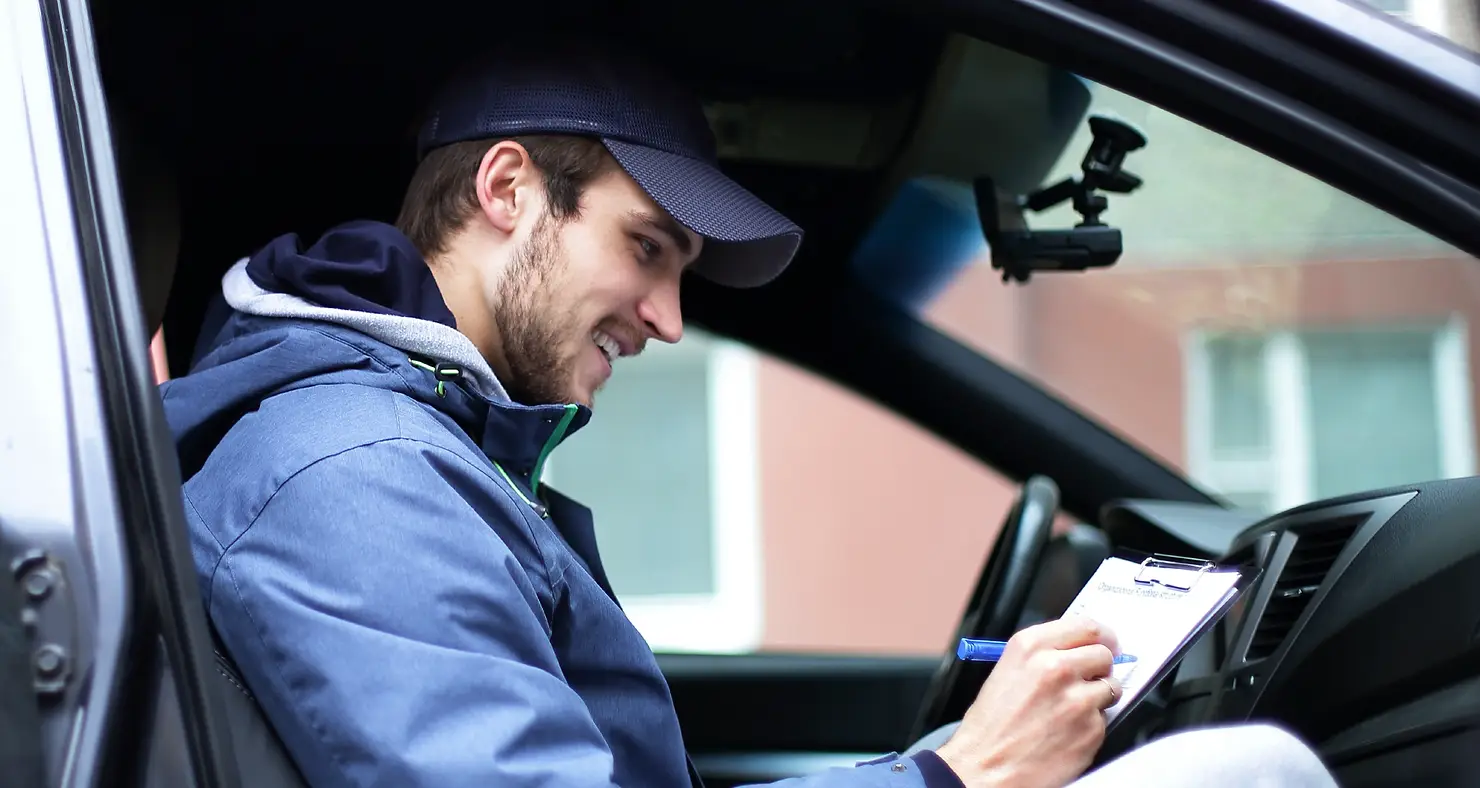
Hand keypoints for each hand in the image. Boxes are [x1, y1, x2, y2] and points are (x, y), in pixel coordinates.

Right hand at [934, 617, 1121, 787]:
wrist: (985, 768)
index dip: (1101, 636)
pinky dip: (1091, 725)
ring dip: (1098, 697)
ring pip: (1111, 687)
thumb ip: (1043, 654)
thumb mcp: (1007, 671)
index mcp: (1030, 647)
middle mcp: (1056, 667)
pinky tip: (1068, 731)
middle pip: (1104, 654)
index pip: (1087, 626)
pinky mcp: (1090, 729)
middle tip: (1088, 679)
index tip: (1108, 642)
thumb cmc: (990, 727)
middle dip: (1099, 667)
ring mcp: (1077, 699)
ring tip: (1071, 710)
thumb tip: (1076, 649)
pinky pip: (1104, 719)